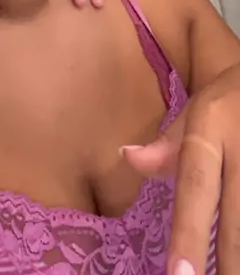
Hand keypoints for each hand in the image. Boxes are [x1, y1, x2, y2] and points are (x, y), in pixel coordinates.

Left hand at [122, 63, 239, 274]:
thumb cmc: (235, 96)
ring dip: (239, 258)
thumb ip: (169, 144)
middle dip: (226, 266)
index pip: (197, 189)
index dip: (188, 235)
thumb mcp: (201, 109)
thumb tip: (126, 157)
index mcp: (212, 129)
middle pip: (235, 223)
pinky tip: (237, 258)